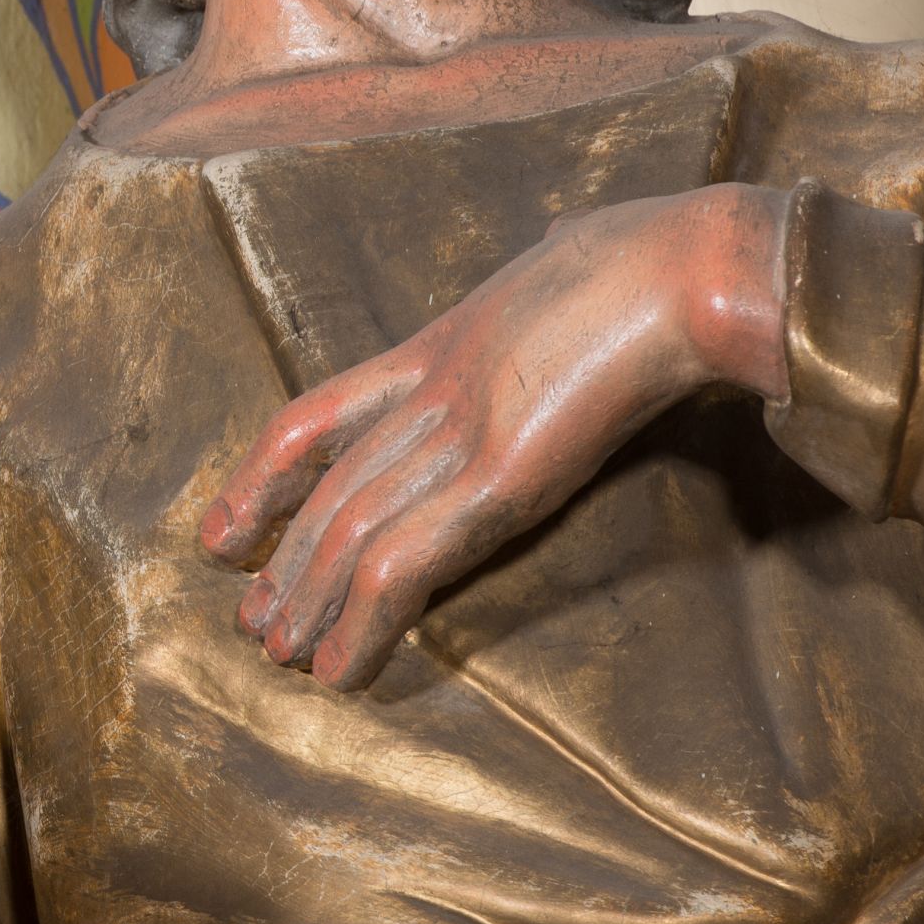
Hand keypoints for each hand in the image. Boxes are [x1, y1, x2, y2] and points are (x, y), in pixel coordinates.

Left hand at [199, 183, 792, 688]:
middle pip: (330, 487)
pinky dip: (362, 623)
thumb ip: (548, 280)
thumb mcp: (576, 257)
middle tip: (249, 620)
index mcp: (447, 340)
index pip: (321, 414)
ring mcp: (462, 433)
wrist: (697, 266)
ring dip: (308, 601)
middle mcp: (435, 389)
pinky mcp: (501, 479)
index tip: (225, 528)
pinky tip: (339, 668)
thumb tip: (560, 255)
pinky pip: (404, 563)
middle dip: (283, 560)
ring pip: (350, 528)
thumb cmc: (666, 258)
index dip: (264, 477)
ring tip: (278, 654)